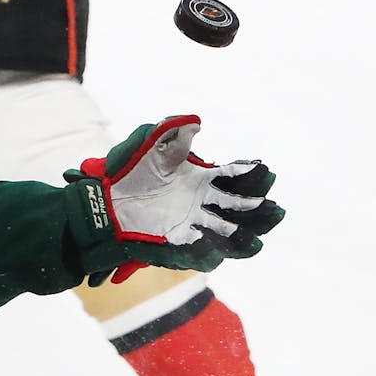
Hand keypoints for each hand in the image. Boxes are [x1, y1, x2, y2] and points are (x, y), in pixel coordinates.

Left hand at [64, 115, 284, 285]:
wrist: (103, 201)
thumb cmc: (127, 171)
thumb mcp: (148, 146)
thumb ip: (170, 132)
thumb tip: (194, 122)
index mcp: (203, 179)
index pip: (236, 178)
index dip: (251, 175)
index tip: (265, 171)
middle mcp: (204, 204)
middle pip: (240, 210)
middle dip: (258, 211)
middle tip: (273, 209)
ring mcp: (193, 226)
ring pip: (226, 235)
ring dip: (242, 239)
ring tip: (255, 242)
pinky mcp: (176, 245)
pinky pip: (196, 253)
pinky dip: (207, 253)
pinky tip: (216, 253)